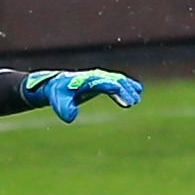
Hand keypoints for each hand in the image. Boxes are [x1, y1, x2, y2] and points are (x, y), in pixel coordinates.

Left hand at [22, 70, 143, 122]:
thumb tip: (71, 117)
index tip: (124, 97)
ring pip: (118, 81)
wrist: (56, 86)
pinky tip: (138, 91)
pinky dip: (127, 86)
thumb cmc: (57, 93)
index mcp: (86, 79)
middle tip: (133, 102)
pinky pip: (117, 82)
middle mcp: (95, 76)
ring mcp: (99, 78)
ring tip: (136, 99)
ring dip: (128, 88)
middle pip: (114, 81)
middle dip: (124, 90)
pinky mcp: (101, 82)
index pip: (103, 83)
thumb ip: (64, 108)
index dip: (114, 89)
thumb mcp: (58, 101)